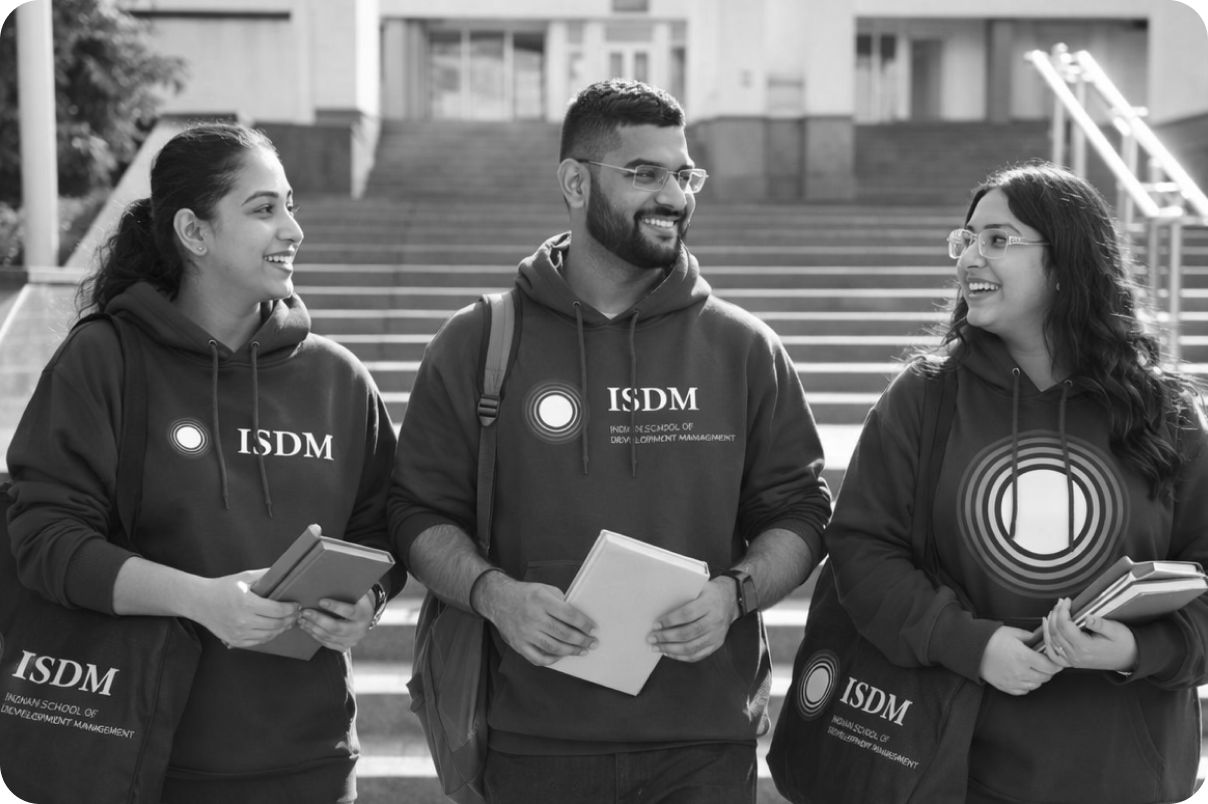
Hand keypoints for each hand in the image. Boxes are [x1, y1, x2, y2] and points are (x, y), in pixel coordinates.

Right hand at [194, 569, 299, 647]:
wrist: (199, 602)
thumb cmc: (222, 587)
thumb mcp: (244, 577)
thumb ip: (265, 575)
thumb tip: (283, 571)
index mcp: (247, 603)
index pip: (277, 610)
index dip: (291, 609)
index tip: (297, 605)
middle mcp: (243, 620)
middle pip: (276, 624)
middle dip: (290, 620)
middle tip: (297, 615)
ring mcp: (238, 633)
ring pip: (269, 635)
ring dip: (282, 629)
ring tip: (288, 622)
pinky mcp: (234, 640)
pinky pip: (258, 642)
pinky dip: (269, 637)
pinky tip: (274, 630)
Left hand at [297, 590, 376, 652]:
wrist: (366, 617)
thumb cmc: (359, 599)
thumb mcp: (360, 592)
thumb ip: (350, 587)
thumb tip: (333, 577)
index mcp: (364, 614)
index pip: (349, 612)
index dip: (335, 607)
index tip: (321, 601)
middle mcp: (360, 630)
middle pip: (336, 627)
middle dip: (318, 619)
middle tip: (305, 612)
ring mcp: (352, 640)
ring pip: (329, 636)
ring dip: (312, 628)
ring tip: (301, 619)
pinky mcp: (344, 646)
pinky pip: (327, 643)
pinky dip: (315, 635)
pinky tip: (306, 628)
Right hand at [481, 576, 596, 666]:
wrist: (498, 600)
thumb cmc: (526, 594)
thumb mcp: (544, 589)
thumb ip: (560, 601)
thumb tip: (578, 618)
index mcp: (541, 600)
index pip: (568, 614)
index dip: (584, 623)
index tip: (593, 628)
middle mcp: (533, 617)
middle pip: (563, 633)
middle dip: (582, 640)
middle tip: (593, 642)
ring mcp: (525, 633)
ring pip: (553, 648)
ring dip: (571, 651)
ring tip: (583, 651)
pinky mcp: (518, 645)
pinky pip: (538, 658)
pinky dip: (553, 660)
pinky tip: (562, 656)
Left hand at [647, 577, 737, 662]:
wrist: (730, 598)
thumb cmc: (708, 592)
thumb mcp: (698, 587)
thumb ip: (683, 594)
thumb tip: (658, 603)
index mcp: (709, 603)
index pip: (687, 614)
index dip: (670, 621)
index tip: (656, 624)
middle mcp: (715, 620)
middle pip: (688, 633)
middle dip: (666, 637)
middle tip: (652, 638)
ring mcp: (717, 634)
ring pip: (692, 647)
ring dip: (671, 649)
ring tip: (657, 647)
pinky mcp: (717, 644)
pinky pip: (698, 655)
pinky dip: (682, 656)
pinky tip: (669, 653)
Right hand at [980, 626, 1062, 695]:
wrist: (971, 649)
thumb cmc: (990, 639)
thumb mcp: (1012, 632)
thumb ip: (1030, 636)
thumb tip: (1041, 638)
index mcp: (1024, 656)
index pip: (1049, 666)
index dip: (1056, 665)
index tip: (1058, 662)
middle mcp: (1020, 671)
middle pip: (1045, 677)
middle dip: (1048, 671)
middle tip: (1046, 664)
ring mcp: (1013, 681)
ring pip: (1036, 685)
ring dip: (1038, 678)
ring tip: (1034, 670)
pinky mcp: (1005, 687)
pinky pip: (1023, 691)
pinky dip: (1027, 685)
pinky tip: (1024, 676)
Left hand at [1042, 598, 1137, 671]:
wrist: (1132, 659)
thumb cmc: (1124, 643)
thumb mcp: (1116, 630)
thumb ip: (1100, 624)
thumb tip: (1088, 617)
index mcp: (1085, 647)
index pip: (1064, 626)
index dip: (1063, 611)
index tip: (1067, 600)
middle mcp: (1075, 656)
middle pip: (1056, 632)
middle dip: (1055, 614)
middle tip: (1060, 603)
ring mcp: (1073, 661)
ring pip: (1052, 642)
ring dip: (1050, 625)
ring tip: (1053, 612)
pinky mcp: (1073, 662)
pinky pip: (1054, 655)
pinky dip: (1048, 642)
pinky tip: (1048, 632)